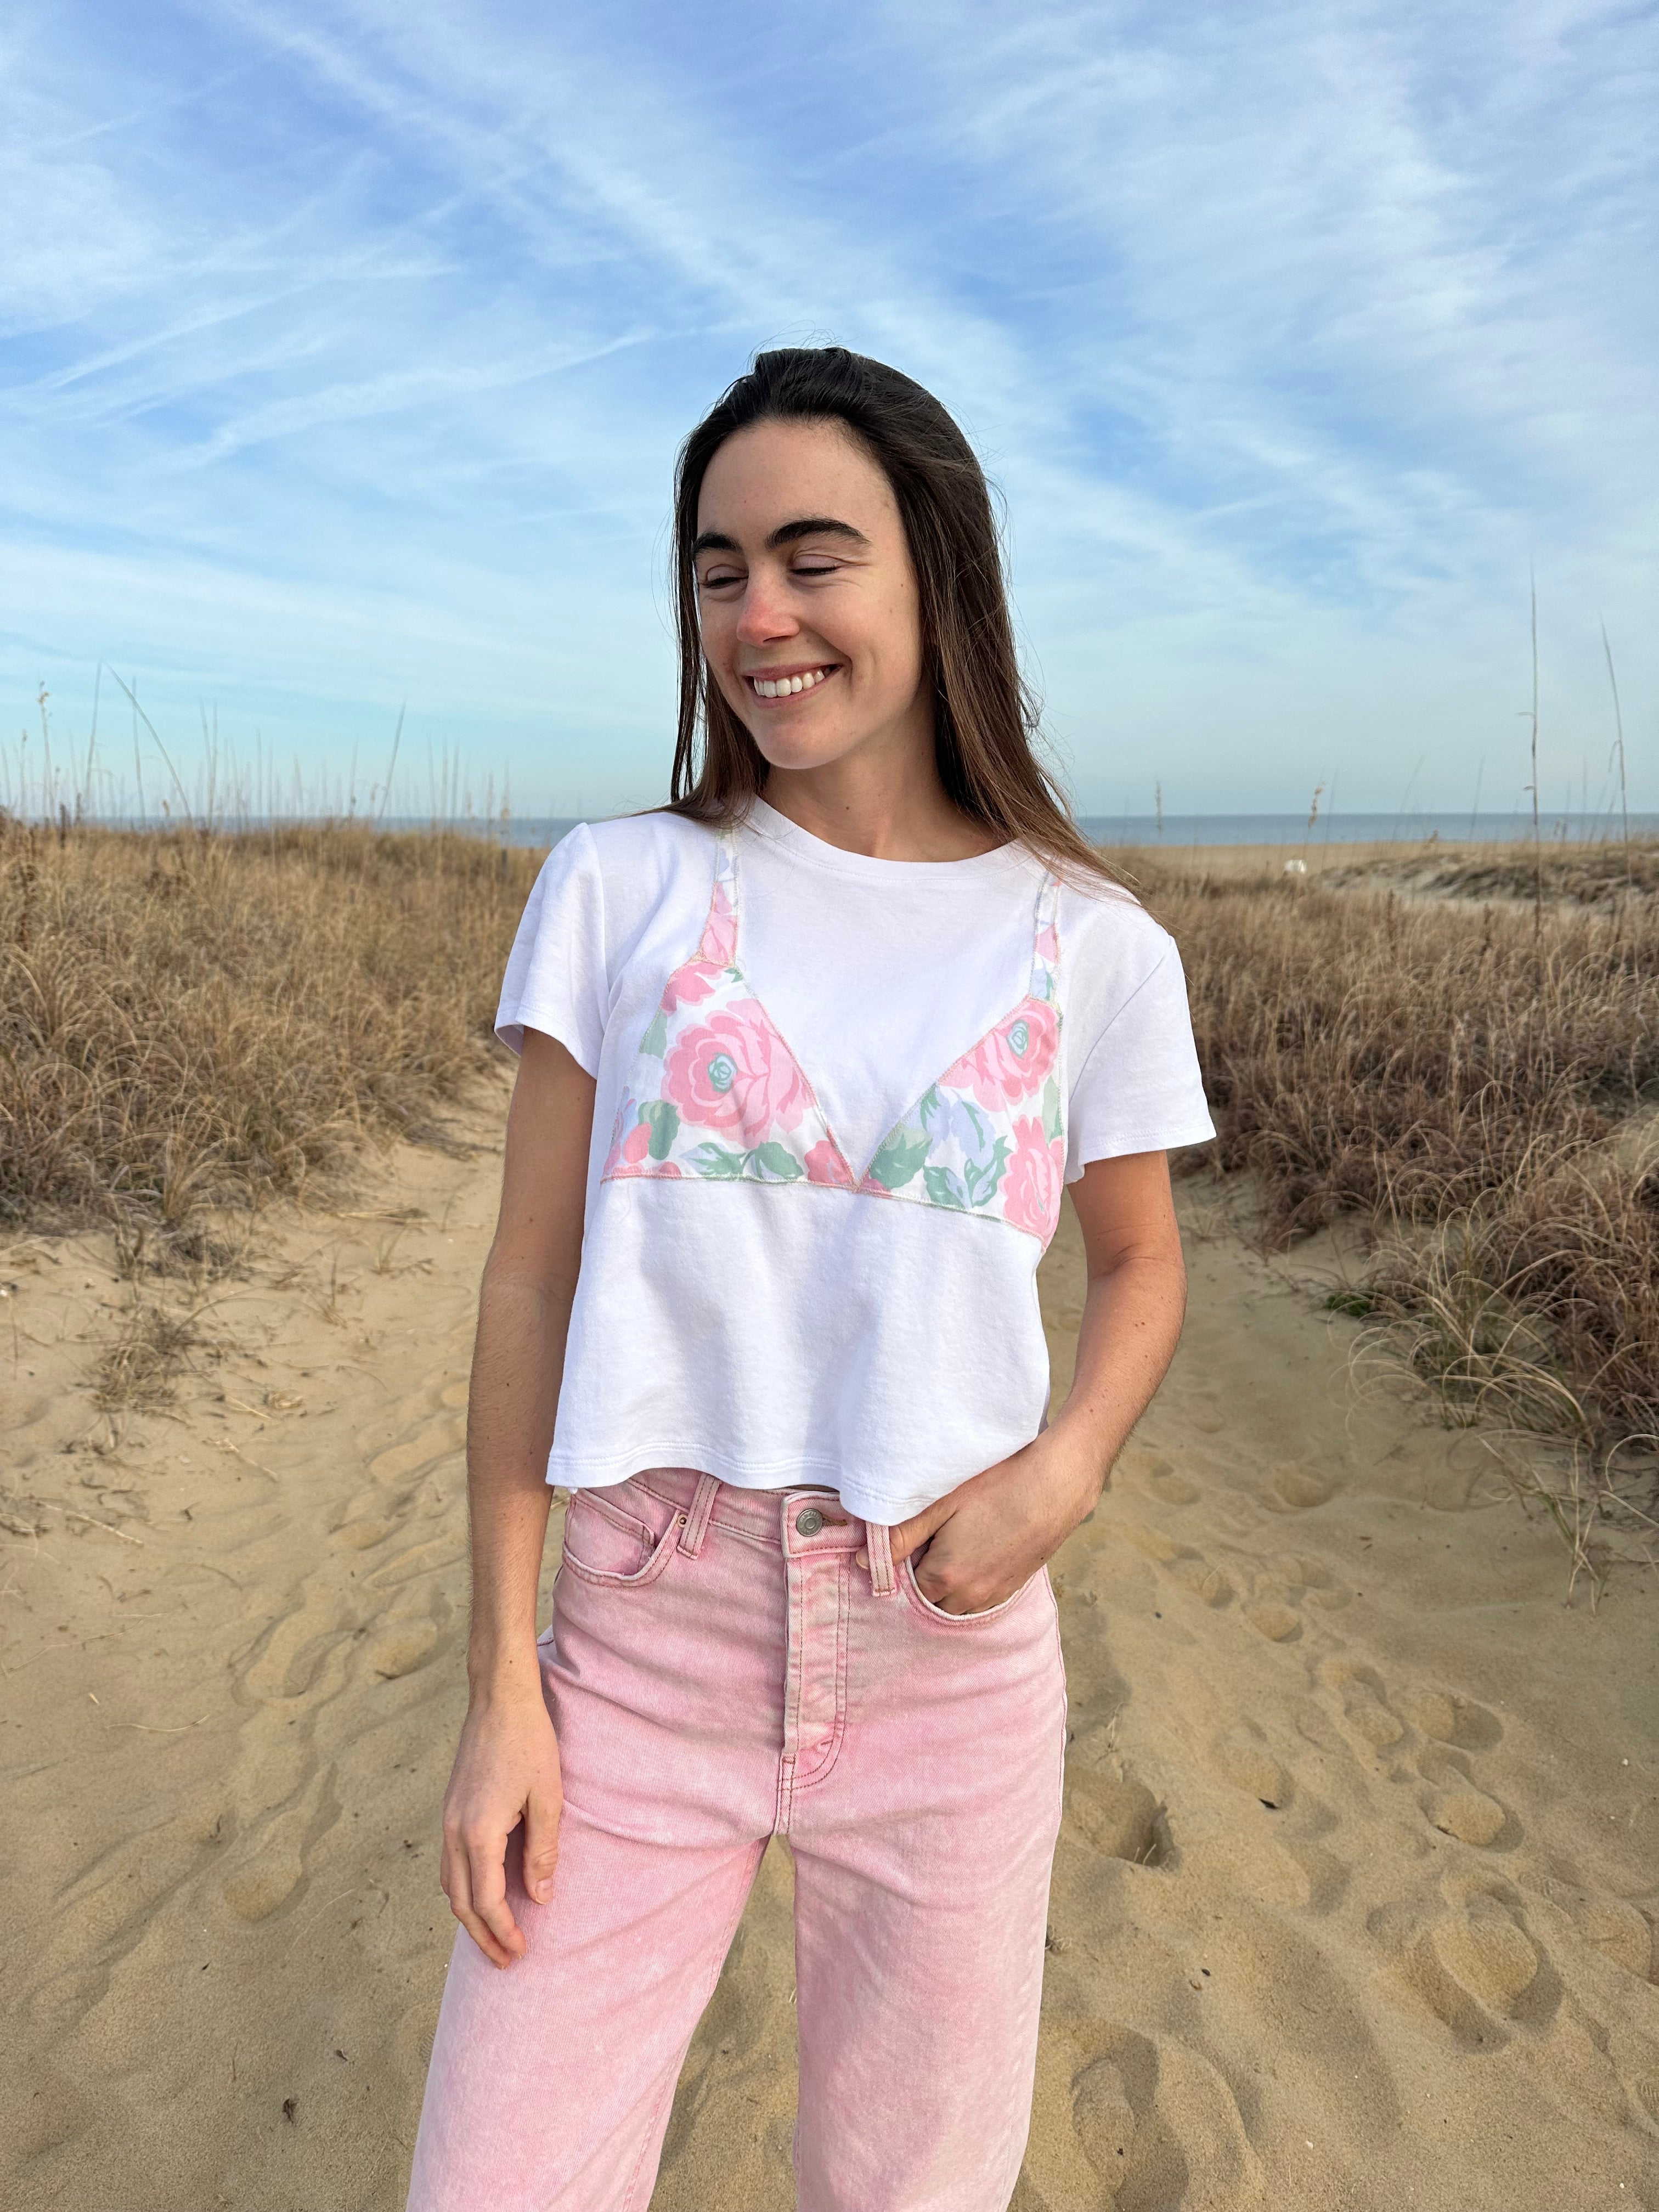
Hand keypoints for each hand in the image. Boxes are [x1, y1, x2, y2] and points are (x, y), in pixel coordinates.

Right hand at [439, 1679, 562, 1967]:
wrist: (498, 1699)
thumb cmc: (529, 1743)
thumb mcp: (548, 1798)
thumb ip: (543, 1852)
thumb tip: (540, 1898)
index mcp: (478, 1833)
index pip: (486, 1902)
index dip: (504, 1932)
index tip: (521, 1953)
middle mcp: (454, 1832)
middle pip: (461, 1903)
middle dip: (483, 1936)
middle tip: (507, 1960)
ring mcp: (447, 1820)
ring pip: (450, 1885)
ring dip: (470, 1915)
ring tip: (495, 1935)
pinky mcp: (450, 1809)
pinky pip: (450, 1863)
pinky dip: (464, 1888)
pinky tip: (484, 1892)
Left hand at [881, 1427, 1105, 1615]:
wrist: (1058, 1484)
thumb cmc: (998, 1486)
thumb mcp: (942, 1504)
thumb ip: (900, 1535)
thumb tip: (863, 1561)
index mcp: (945, 1577)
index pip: (904, 1590)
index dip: (899, 1567)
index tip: (903, 1543)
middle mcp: (969, 1596)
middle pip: (929, 1603)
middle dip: (921, 1581)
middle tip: (925, 1543)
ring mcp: (995, 1594)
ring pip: (957, 1605)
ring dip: (947, 1587)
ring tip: (950, 1548)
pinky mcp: (1015, 1586)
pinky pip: (981, 1600)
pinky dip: (969, 1587)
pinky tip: (974, 1554)